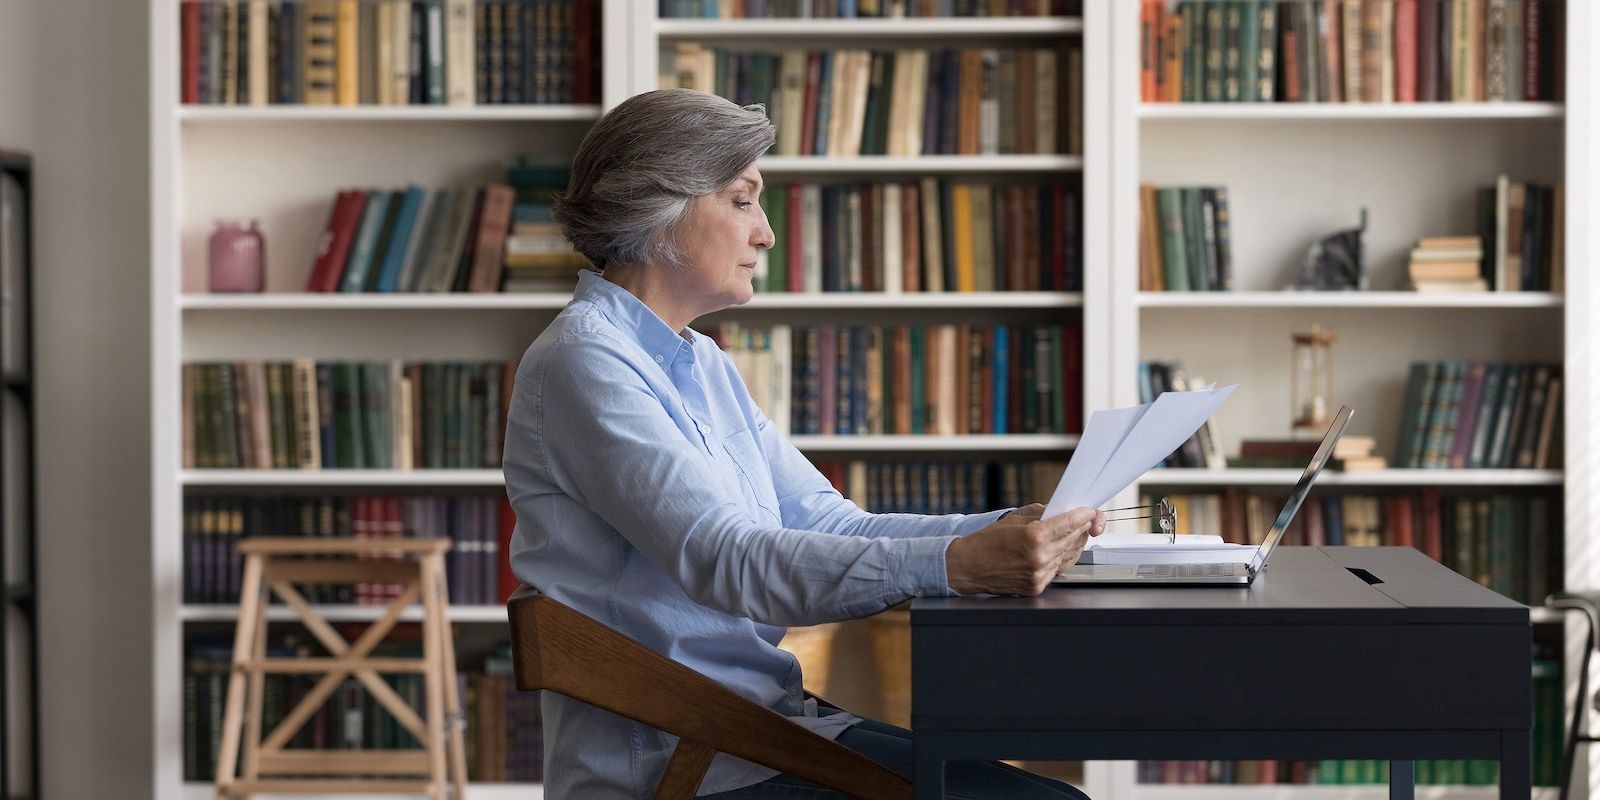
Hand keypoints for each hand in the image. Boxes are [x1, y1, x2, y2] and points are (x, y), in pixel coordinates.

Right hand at [945, 506, 1105, 595]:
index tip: (1089, 512)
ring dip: (1073, 544)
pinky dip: (1061, 559)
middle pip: (1073, 540)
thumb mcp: (1014, 518)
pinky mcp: (1036, 586)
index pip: (1070, 523)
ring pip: (1069, 557)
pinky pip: (1058, 570)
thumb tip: (1062, 512)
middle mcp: (1040, 557)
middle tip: (1085, 521)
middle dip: (1081, 528)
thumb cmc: (987, 541)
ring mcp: (1039, 574)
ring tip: (1072, 535)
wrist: (968, 566)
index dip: (1083, 516)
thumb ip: (1041, 514)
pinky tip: (1058, 551)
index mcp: (1034, 536)